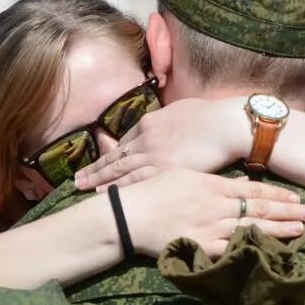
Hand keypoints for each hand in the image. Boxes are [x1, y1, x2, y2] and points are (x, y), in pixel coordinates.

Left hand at [75, 97, 247, 190]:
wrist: (227, 124)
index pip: (123, 142)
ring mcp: (153, 156)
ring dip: (99, 181)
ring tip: (83, 189)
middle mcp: (145, 139)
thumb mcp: (181, 109)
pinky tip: (105, 195)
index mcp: (149, 123)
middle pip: (114, 157)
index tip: (97, 163)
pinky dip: (118, 188)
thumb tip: (164, 122)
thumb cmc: (210, 115)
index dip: (109, 154)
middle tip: (77, 180)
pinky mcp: (165, 171)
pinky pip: (136, 182)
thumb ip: (167, 119)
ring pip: (120, 170)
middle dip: (94, 170)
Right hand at [118, 169, 304, 257]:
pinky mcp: (202, 248)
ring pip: (252, 229)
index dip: (278, 194)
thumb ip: (215, 180)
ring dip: (279, 230)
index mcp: (213, 185)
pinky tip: (269, 251)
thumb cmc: (153, 190)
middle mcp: (217, 206)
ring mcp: (211, 228)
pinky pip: (233, 250)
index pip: (254, 189)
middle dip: (287, 211)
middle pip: (260, 209)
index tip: (296, 197)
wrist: (129, 215)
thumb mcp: (185, 175)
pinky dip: (252, 249)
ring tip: (300, 230)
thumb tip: (242, 183)